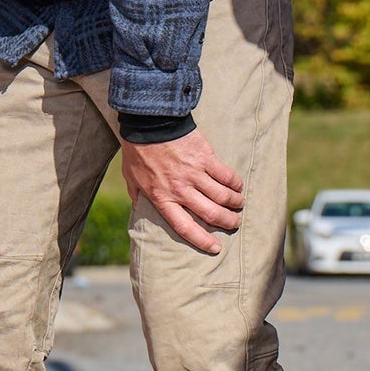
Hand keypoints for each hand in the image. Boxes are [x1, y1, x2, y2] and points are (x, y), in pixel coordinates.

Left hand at [120, 129, 243, 253]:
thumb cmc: (138, 151)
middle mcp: (180, 189)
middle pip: (210, 214)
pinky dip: (235, 183)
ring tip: (239, 205)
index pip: (185, 227)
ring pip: (222, 196)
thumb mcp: (131, 178)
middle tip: (233, 223)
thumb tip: (138, 207)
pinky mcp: (205, 158)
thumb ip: (137, 195)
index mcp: (161, 198)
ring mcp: (194, 173)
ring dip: (234, 203)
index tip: (215, 248)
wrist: (148, 122)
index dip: (202, 240)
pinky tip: (238, 186)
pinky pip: (226, 175)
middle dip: (227, 222)